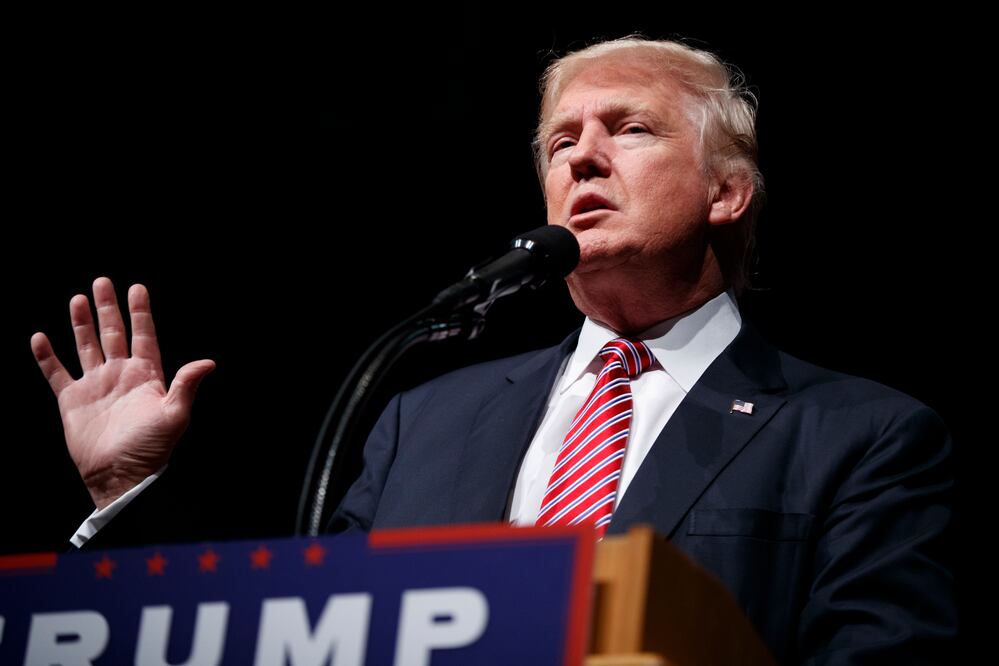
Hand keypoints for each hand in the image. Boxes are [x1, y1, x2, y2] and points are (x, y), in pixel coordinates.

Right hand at [31, 277, 214, 508]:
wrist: (119, 475)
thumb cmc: (151, 448)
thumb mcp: (174, 415)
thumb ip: (186, 385)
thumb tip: (208, 362)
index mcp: (146, 376)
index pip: (143, 335)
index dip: (140, 312)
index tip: (136, 288)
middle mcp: (120, 375)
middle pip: (113, 333)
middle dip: (108, 308)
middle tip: (102, 282)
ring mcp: (96, 386)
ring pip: (87, 346)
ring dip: (81, 324)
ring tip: (77, 299)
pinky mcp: (72, 401)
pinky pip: (57, 373)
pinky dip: (47, 357)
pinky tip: (40, 338)